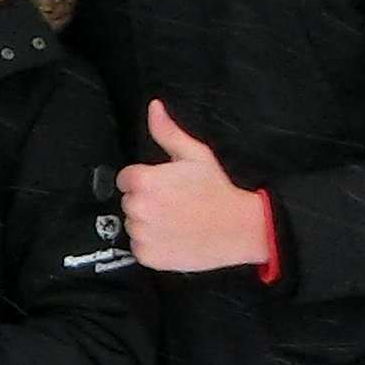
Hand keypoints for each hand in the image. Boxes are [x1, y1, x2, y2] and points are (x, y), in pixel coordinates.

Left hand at [118, 99, 276, 272]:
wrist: (238, 228)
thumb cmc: (217, 190)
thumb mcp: (195, 154)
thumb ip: (167, 132)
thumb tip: (153, 108)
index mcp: (143, 180)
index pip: (126, 179)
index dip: (145, 181)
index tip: (165, 187)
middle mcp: (137, 207)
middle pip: (129, 202)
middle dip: (147, 202)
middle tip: (175, 204)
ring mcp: (141, 234)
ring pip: (133, 226)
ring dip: (149, 225)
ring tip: (176, 221)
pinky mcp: (147, 257)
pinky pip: (140, 248)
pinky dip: (153, 246)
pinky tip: (174, 238)